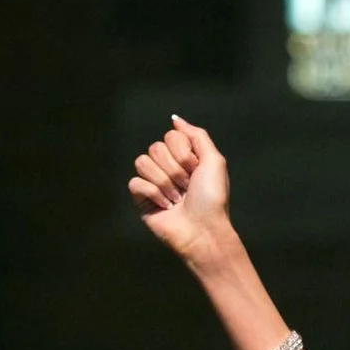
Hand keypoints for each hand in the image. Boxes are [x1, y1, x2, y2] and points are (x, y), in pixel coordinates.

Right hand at [126, 116, 232, 260]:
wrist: (204, 230)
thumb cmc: (212, 199)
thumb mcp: (214, 161)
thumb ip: (197, 135)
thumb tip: (175, 119)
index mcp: (184, 158)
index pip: (170, 137)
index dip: (184, 154)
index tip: (196, 171)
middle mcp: (167, 168)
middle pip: (155, 148)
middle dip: (175, 169)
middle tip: (187, 187)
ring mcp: (153, 183)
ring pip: (142, 162)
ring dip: (165, 182)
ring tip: (177, 199)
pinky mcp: (141, 199)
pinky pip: (135, 182)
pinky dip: (153, 194)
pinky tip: (166, 207)